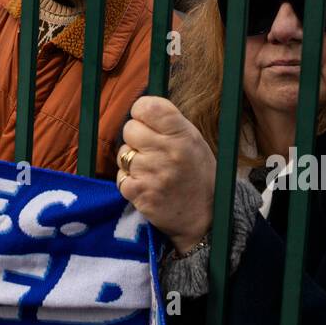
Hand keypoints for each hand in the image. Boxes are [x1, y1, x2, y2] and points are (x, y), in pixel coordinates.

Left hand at [118, 96, 216, 254]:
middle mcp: (167, 151)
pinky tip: (147, 185)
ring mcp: (151, 173)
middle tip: (150, 150)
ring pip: (123, 154)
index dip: (141, 111)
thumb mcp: (193, 140)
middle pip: (129, 128)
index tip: (145, 119)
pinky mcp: (138, 193)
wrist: (205, 218)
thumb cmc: (197, 173)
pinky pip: (120, 176)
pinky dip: (129, 181)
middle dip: (136, 138)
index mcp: (182, 134)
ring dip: (132, 161)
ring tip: (152, 170)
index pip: (147, 106)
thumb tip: (140, 108)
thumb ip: (169, 123)